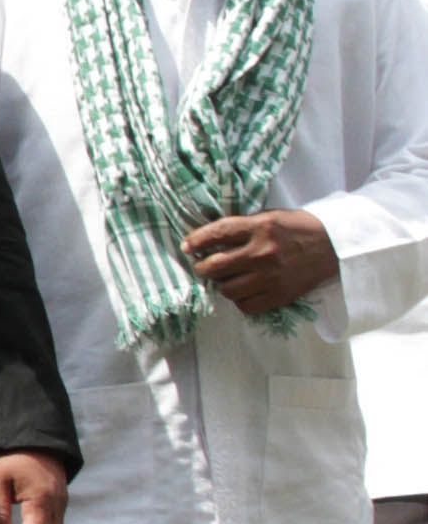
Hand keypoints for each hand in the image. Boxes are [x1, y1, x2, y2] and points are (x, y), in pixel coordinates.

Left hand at [185, 209, 337, 316]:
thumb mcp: (270, 217)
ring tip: (228, 278)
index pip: (217, 234)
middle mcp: (263, 252)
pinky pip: (246, 305)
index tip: (187, 247)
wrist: (336, 245)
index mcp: (260, 227)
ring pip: (227, 289)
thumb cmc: (298, 228)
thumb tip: (208, 239)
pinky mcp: (280, 295)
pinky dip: (239, 300)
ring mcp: (271, 277)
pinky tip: (244, 291)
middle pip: (215, 267)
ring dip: (222, 284)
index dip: (196, 241)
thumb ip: (242, 227)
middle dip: (203, 267)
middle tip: (204, 266)